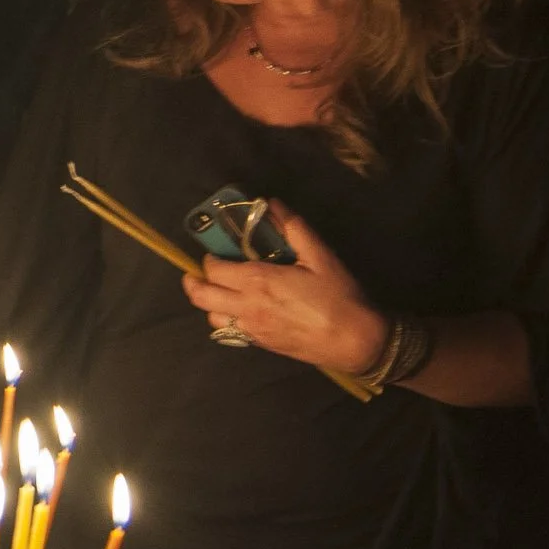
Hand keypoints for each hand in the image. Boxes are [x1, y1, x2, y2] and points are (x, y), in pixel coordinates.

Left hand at [181, 200, 387, 372]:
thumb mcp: (320, 256)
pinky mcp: (259, 344)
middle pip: (200, 296)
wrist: (354, 342)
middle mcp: (247, 306)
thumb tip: (273, 204)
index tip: (217, 250)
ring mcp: (251, 328)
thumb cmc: (338, 296)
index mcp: (258, 281)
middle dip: (194, 281)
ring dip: (209, 302)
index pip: (214, 268)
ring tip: (220, 290)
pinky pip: (228, 332)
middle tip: (200, 271)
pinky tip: (239, 310)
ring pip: (210, 316)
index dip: (210, 257)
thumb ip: (294, 229)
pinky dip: (225, 319)